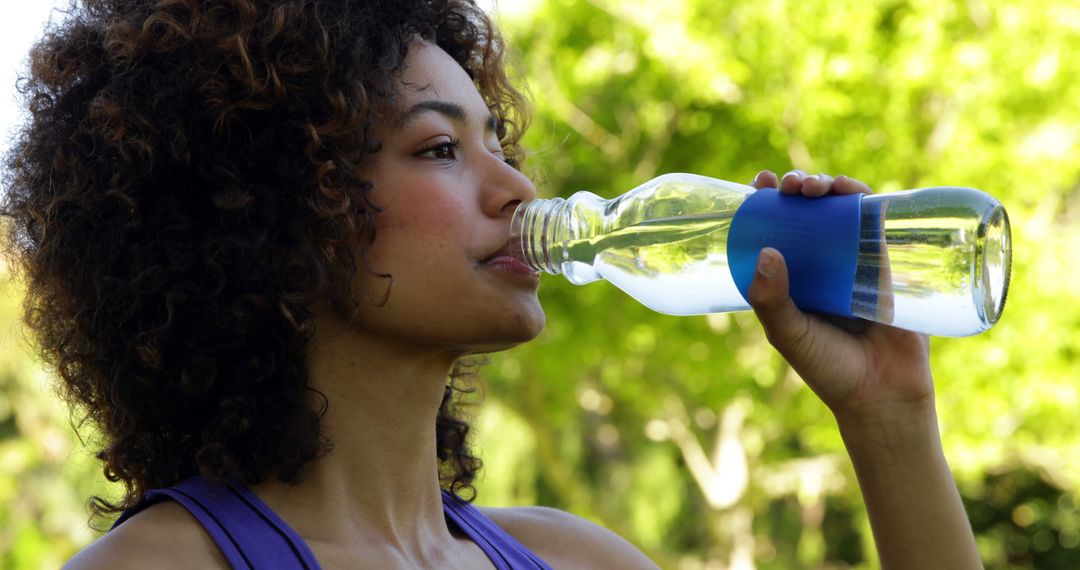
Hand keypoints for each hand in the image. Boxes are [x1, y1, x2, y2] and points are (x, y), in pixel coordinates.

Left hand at [747, 169, 933, 427]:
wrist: (884, 395)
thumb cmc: (829, 369)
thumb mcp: (789, 335)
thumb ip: (773, 301)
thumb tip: (765, 251)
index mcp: (791, 281)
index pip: (773, 231)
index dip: (765, 203)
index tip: (758, 184)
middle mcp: (820, 267)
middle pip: (807, 214)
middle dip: (798, 189)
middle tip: (790, 186)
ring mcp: (854, 264)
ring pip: (840, 213)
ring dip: (829, 187)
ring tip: (817, 188)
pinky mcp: (887, 265)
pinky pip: (877, 224)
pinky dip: (865, 199)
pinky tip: (853, 190)